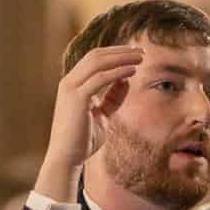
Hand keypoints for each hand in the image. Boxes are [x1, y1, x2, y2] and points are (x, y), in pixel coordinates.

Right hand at [35, 45, 146, 202]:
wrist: (67, 158)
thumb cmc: (83, 140)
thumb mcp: (102, 115)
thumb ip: (112, 98)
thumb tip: (126, 80)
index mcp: (72, 84)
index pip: (94, 59)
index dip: (115, 53)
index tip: (135, 54)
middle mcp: (69, 82)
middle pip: (96, 56)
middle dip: (120, 51)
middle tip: (142, 51)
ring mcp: (71, 89)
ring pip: (98, 63)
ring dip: (122, 57)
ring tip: (141, 57)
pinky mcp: (77, 98)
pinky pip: (100, 78)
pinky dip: (118, 72)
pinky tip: (133, 71)